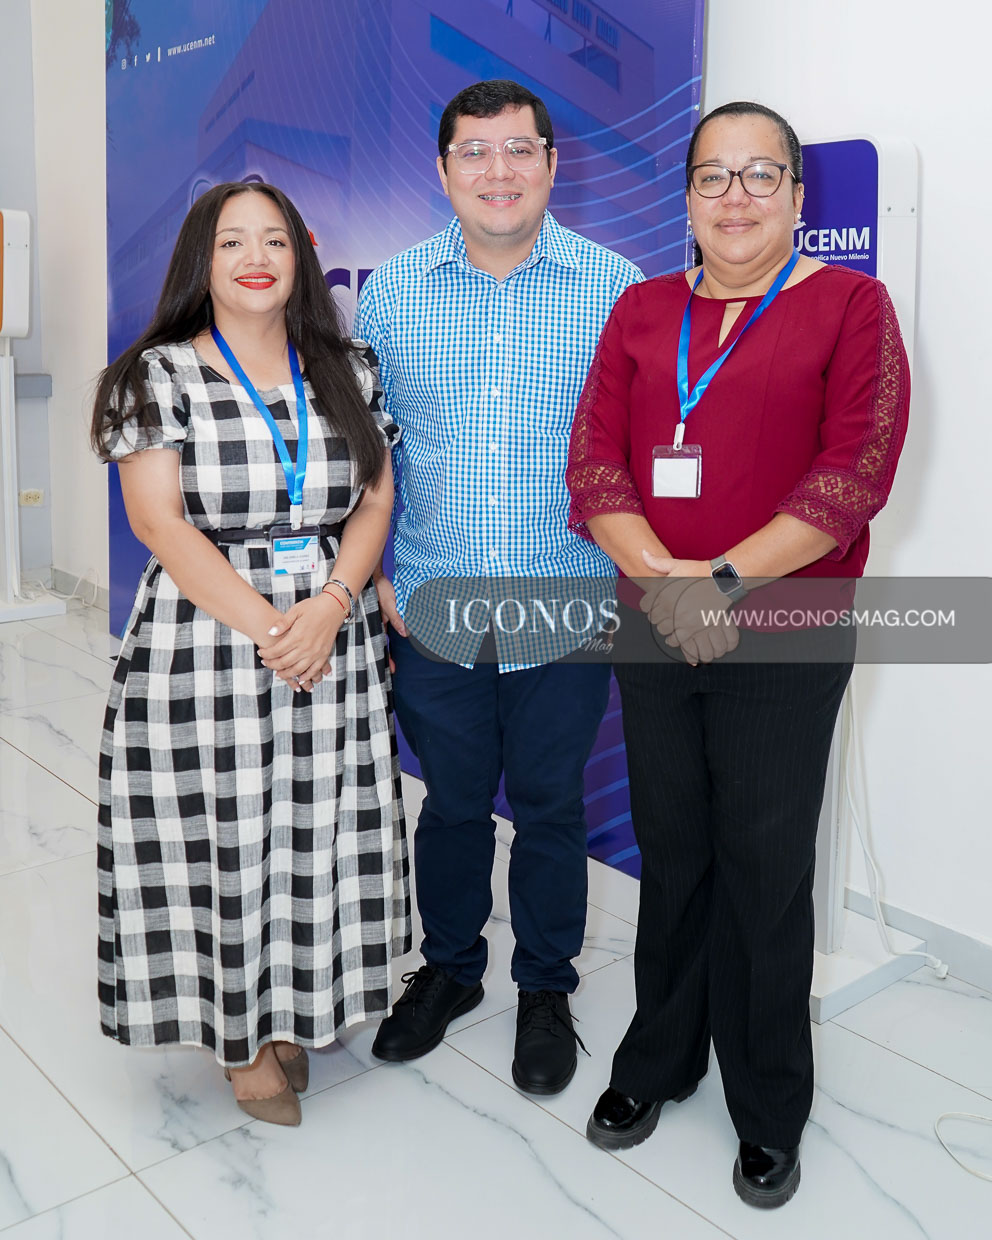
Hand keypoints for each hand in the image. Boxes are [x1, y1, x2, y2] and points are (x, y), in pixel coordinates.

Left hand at [257, 595, 343, 688]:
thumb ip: (282, 623)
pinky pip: (314, 670)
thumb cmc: (314, 607)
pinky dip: (306, 677)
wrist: (334, 608)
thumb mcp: (296, 610)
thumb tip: (269, 632)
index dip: (266, 654)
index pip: (277, 651)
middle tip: (265, 663)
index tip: (260, 653)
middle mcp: (306, 647)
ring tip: (278, 675)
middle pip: (284, 663)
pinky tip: (299, 679)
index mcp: (297, 635)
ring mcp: (316, 652)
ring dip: (286, 674)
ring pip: (297, 670)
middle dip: (272, 665)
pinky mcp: (324, 655)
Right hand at [374, 572, 405, 672]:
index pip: (382, 645)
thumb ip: (396, 618)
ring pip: (387, 635)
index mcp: (378, 623)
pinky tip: (403, 634)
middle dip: (388, 655)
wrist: (375, 575)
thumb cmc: (380, 589)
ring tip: (398, 656)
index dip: (387, 657)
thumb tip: (405, 633)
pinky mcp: (386, 612)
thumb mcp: (389, 604)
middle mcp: (379, 623)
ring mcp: (382, 618)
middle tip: (394, 669)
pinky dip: (397, 630)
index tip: (392, 670)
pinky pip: (392, 624)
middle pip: (384, 643)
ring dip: (391, 644)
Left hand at [639, 551, 738, 665]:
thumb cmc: (700, 571)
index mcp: (662, 592)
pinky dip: (674, 639)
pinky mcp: (691, 628)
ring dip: (666, 627)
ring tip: (672, 623)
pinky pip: (675, 639)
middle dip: (658, 616)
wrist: (721, 580)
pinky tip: (677, 635)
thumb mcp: (677, 565)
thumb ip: (657, 562)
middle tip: (666, 614)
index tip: (655, 606)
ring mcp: (679, 618)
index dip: (650, 606)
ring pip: (663, 630)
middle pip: (653, 619)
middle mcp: (668, 606)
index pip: (645, 606)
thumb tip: (643, 554)